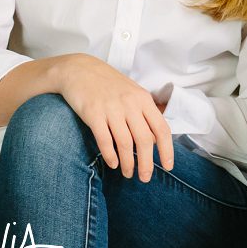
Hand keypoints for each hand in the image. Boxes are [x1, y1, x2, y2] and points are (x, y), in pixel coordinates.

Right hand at [54, 54, 173, 181]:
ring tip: (128, 174)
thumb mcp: (132, 92)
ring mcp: (111, 109)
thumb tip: (156, 139)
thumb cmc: (108, 83)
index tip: (168, 166)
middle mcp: (130, 104)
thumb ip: (144, 113)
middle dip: (147, 164)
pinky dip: (110, 156)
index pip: (161, 128)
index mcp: (143, 99)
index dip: (167, 150)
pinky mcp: (93, 114)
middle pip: (144, 140)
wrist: (78, 69)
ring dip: (128, 163)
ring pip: (125, 143)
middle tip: (145, 178)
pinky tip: (113, 164)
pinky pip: (105, 140)